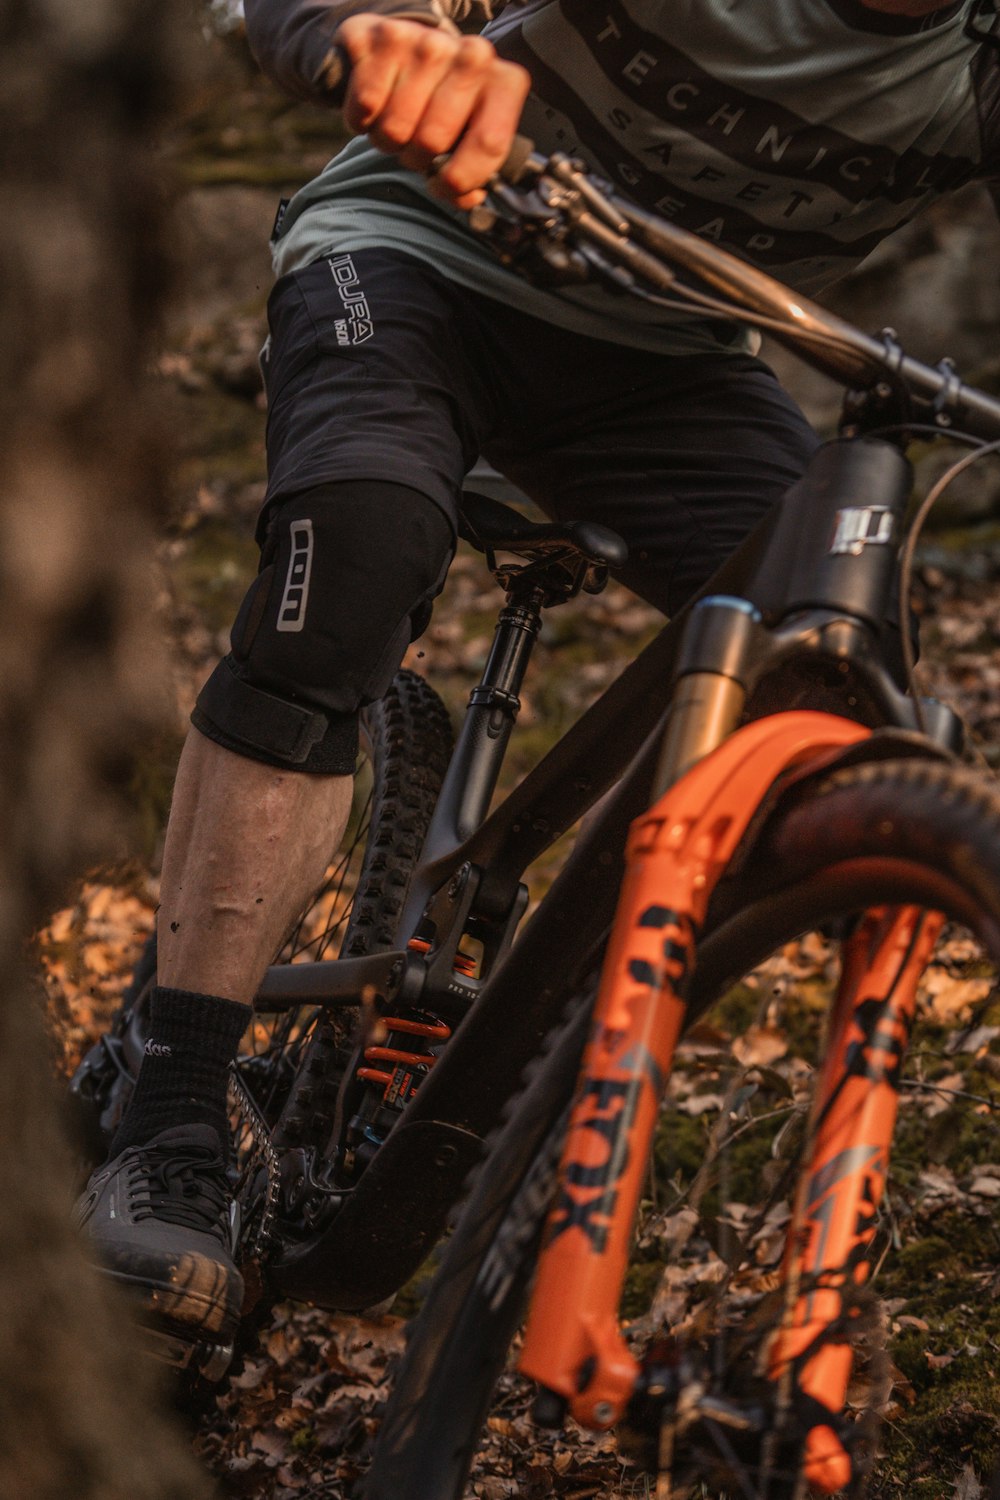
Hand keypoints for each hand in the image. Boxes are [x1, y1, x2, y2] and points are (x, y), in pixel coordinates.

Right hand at [336, 15, 529, 206]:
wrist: (405, 52)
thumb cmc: (440, 105)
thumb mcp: (467, 138)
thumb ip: (473, 175)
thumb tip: (469, 197)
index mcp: (504, 83)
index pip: (489, 144)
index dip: (459, 180)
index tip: (442, 186)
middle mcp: (472, 56)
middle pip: (432, 140)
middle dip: (416, 158)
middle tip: (414, 147)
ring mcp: (428, 42)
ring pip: (395, 126)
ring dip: (387, 140)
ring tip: (395, 124)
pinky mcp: (385, 36)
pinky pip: (366, 104)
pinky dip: (361, 118)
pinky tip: (374, 106)